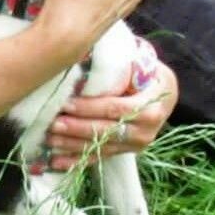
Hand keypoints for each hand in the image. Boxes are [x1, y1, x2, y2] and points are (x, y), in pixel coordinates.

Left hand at [46, 60, 177, 169]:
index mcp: (150, 107)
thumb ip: (119, 65)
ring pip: (99, 147)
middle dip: (76, 128)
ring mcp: (134, 145)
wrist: (166, 94)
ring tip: (49, 139)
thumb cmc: (148, 73)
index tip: (66, 103)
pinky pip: (98, 159)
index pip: (115, 108)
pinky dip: (76, 161)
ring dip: (72, 145)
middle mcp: (145, 130)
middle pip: (105, 130)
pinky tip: (55, 162)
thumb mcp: (143, 64)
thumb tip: (84, 52)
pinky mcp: (124, 152)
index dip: (89, 107)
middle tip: (53, 123)